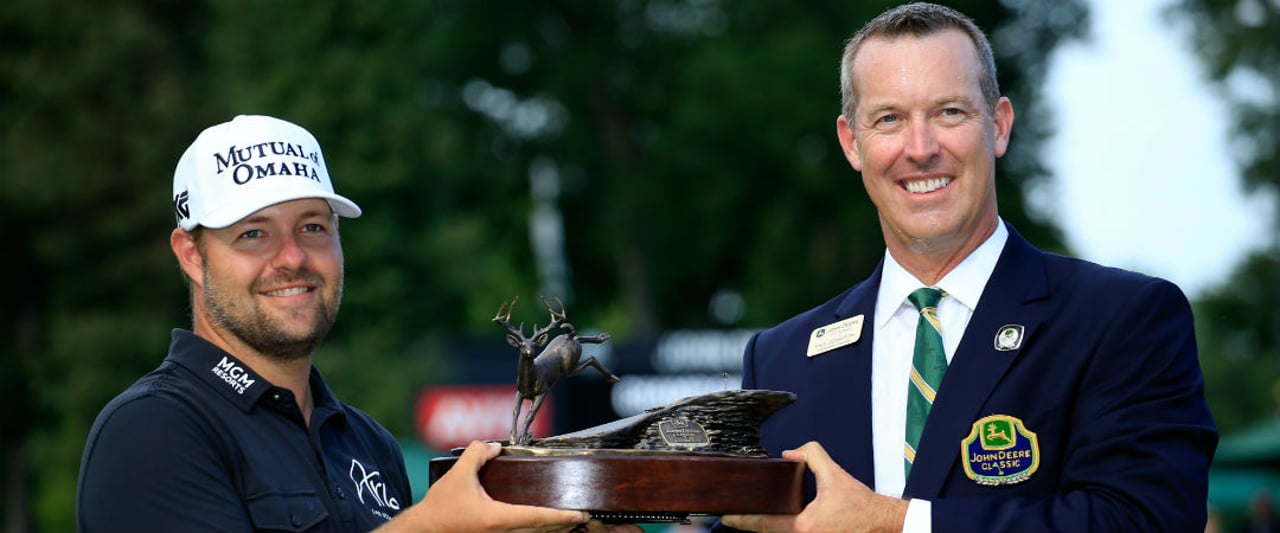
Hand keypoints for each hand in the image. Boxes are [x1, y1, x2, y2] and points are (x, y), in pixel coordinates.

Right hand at [383, 440, 640, 532]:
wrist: (423, 531)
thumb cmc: (440, 509)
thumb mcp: (457, 475)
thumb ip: (477, 454)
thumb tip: (494, 446)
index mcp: (497, 518)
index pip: (537, 517)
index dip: (561, 516)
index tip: (580, 514)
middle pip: (541, 530)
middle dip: (563, 524)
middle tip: (583, 516)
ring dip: (551, 530)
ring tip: (569, 522)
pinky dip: (536, 531)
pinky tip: (543, 526)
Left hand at [720, 441, 907, 532]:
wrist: (882, 523)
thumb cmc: (861, 505)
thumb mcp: (834, 474)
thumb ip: (811, 456)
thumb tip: (789, 454)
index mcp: (804, 526)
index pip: (765, 524)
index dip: (742, 520)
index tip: (727, 516)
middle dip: (749, 524)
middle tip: (732, 515)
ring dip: (764, 528)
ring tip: (746, 517)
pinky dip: (779, 529)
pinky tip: (769, 522)